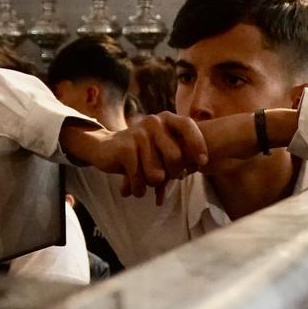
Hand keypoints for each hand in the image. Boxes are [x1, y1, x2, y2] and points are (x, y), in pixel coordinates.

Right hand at [59, 113, 209, 203]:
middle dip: (174, 175)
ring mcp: (138, 133)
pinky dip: (138, 188)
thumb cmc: (142, 153)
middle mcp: (154, 122)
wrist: (105, 149)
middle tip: (165, 179)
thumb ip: (181, 154)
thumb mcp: (163, 149)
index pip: (188, 125)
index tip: (201, 163)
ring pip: (157, 174)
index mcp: (166, 119)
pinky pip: (139, 178)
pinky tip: (133, 189)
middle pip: (176, 157)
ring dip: (151, 185)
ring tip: (145, 182)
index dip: (197, 144)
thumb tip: (199, 166)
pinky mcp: (125, 147)